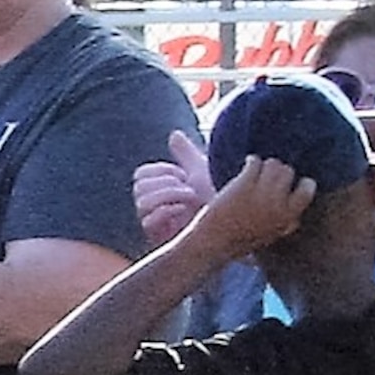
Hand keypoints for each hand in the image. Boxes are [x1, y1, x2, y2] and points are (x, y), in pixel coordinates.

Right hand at [134, 130, 213, 246]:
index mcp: (160, 190)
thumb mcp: (201, 171)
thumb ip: (185, 154)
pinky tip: (183, 208)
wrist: (235, 218)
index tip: (183, 173)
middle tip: (187, 185)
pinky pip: (148, 222)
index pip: (140, 176)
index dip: (159, 170)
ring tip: (189, 196)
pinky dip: (165, 210)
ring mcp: (157, 225)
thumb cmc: (219, 197)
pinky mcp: (161, 240)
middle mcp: (155, 208)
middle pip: (139, 188)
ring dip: (167, 194)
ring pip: (142, 203)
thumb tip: (174, 134)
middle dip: (165, 182)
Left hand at [197, 155, 315, 257]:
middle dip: (278, 172)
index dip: (300, 182)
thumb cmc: (240, 242)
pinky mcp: (245, 184)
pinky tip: (247, 166)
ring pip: (273, 163)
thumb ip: (286, 223)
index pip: (308, 188)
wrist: (214, 242)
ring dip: (264, 166)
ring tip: (255, 174)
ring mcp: (263, 192)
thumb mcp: (272, 236)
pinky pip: (255, 162)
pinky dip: (251, 162)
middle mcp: (279, 203)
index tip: (290, 184)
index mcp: (289, 217)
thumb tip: (297, 215)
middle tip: (265, 178)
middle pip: (288, 171)